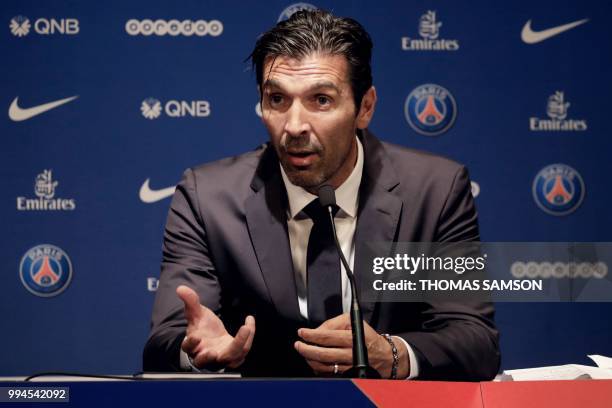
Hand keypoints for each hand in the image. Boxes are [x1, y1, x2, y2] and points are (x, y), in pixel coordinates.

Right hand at [176, 285, 254, 368]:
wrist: (214, 339)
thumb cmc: (203, 328)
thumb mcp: (197, 313)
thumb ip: (191, 301)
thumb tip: (181, 288)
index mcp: (193, 346)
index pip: (188, 348)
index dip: (191, 344)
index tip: (195, 336)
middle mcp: (205, 356)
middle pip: (205, 361)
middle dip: (208, 358)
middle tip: (213, 352)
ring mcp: (221, 359)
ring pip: (230, 357)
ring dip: (239, 344)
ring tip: (246, 328)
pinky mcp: (234, 357)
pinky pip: (243, 350)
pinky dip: (249, 337)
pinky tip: (249, 323)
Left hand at [294, 313, 408, 377]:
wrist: (383, 355)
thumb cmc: (367, 336)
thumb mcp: (353, 321)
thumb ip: (334, 323)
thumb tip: (317, 330)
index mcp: (352, 338)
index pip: (327, 337)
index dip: (311, 335)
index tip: (302, 332)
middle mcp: (350, 354)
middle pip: (323, 354)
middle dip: (306, 349)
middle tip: (298, 344)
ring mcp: (348, 366)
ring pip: (323, 366)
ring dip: (310, 359)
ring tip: (304, 351)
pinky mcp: (346, 374)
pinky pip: (327, 373)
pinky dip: (318, 366)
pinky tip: (314, 360)